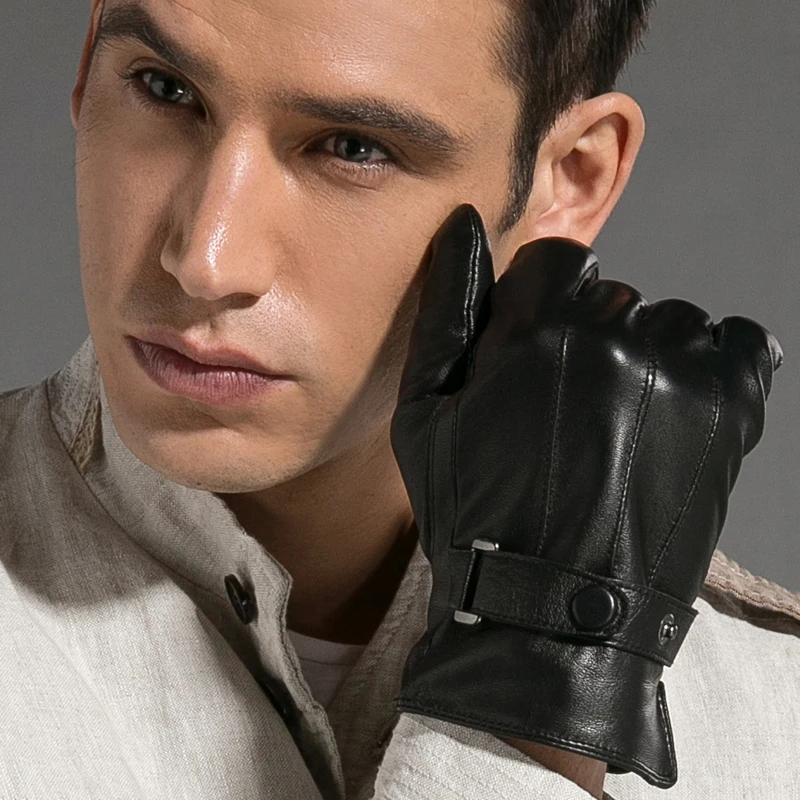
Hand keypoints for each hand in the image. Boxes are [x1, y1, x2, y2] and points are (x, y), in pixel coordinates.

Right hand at [389, 204, 782, 787]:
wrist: (549, 610)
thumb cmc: (476, 514)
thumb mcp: (426, 414)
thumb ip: (446, 309)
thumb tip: (461, 225)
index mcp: (534, 331)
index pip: (557, 259)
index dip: (543, 308)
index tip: (540, 356)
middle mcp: (611, 339)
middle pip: (612, 294)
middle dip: (589, 338)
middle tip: (573, 410)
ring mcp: (677, 374)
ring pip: (671, 322)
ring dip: (649, 358)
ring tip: (622, 428)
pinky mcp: (729, 410)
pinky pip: (739, 344)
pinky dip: (712, 368)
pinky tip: (674, 415)